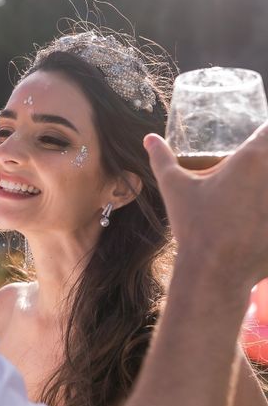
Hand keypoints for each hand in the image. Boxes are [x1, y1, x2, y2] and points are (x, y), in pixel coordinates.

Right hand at [144, 121, 267, 290]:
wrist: (214, 272)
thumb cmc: (195, 226)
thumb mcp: (174, 187)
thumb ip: (162, 159)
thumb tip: (149, 138)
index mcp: (254, 159)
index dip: (262, 133)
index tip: (254, 139)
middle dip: (263, 162)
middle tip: (249, 175)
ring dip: (266, 186)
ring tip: (254, 197)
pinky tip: (258, 219)